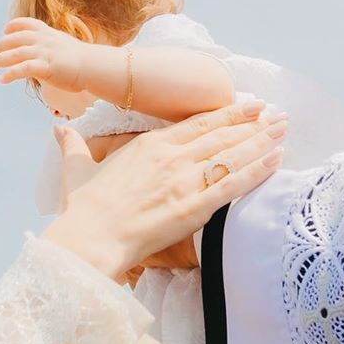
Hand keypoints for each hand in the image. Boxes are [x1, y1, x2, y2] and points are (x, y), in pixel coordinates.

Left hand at [0, 18, 87, 90]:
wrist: (94, 66)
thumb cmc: (83, 61)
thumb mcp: (65, 48)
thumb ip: (52, 49)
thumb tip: (45, 57)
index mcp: (49, 34)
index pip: (27, 24)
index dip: (14, 26)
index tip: (5, 31)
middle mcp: (44, 40)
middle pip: (15, 39)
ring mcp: (44, 52)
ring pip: (15, 54)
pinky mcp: (46, 66)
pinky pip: (23, 69)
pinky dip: (10, 73)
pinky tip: (2, 79)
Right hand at [42, 102, 286, 279]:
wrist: (91, 236)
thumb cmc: (83, 208)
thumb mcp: (76, 169)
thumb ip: (73, 147)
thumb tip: (58, 130)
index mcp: (149, 145)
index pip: (197, 123)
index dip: (226, 114)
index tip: (248, 106)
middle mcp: (172, 156)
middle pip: (222, 134)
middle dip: (253, 122)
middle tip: (277, 112)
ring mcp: (185, 179)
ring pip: (233, 153)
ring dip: (263, 140)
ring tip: (285, 129)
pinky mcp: (195, 205)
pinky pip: (233, 183)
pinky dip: (258, 170)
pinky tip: (277, 159)